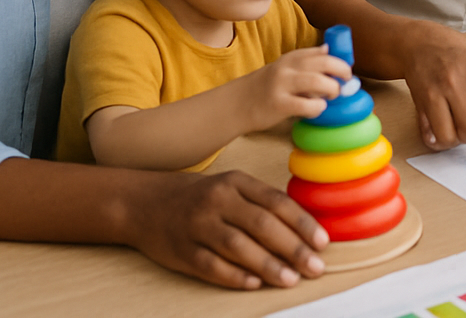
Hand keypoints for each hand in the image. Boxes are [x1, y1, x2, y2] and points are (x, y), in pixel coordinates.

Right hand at [125, 169, 327, 289]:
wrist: (143, 203)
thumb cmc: (200, 197)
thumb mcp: (230, 187)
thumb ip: (262, 203)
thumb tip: (304, 228)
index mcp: (235, 182)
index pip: (276, 202)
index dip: (302, 223)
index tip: (322, 242)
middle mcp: (217, 201)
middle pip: (262, 225)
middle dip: (293, 248)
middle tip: (315, 267)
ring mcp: (197, 226)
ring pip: (238, 247)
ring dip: (268, 265)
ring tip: (291, 279)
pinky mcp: (182, 250)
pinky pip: (211, 265)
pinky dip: (234, 276)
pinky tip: (254, 284)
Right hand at [243, 45, 351, 129]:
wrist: (239, 103)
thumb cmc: (268, 87)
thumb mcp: (286, 67)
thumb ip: (307, 60)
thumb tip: (329, 49)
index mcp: (292, 57)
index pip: (324, 52)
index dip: (340, 62)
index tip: (345, 73)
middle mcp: (288, 67)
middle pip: (325, 62)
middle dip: (342, 72)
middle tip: (345, 83)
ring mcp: (282, 85)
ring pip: (319, 82)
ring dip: (332, 90)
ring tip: (330, 97)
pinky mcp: (279, 104)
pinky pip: (308, 105)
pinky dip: (318, 108)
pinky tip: (315, 109)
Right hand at [398, 19, 465, 168]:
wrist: (421, 43)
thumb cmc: (459, 56)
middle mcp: (457, 83)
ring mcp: (435, 94)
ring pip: (452, 139)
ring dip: (459, 136)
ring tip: (459, 117)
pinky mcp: (419, 105)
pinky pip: (432, 138)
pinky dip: (440, 138)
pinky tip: (443, 122)